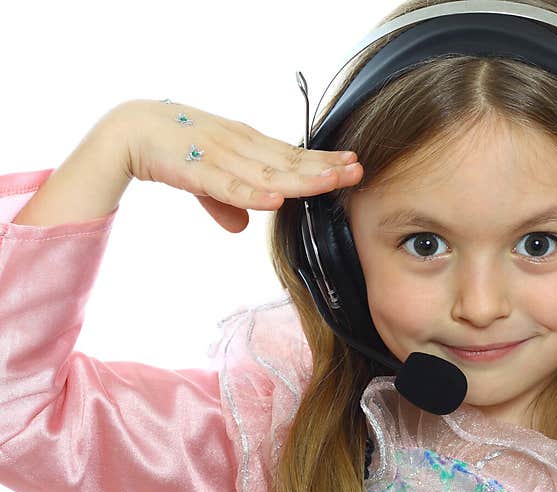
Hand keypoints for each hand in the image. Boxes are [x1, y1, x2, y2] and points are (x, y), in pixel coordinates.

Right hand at [114, 98, 361, 232]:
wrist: (128, 129)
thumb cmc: (172, 148)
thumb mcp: (206, 178)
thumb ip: (226, 202)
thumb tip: (242, 228)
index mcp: (246, 144)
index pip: (292, 154)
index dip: (322, 161)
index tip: (353, 166)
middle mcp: (240, 146)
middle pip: (289, 161)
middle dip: (325, 167)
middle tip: (358, 171)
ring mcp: (221, 156)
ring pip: (268, 171)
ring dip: (301, 178)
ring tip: (331, 182)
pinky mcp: (197, 169)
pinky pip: (229, 186)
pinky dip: (253, 193)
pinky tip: (276, 200)